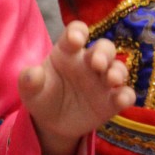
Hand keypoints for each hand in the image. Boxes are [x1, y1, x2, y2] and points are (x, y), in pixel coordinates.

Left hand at [21, 21, 134, 154]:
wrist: (51, 122)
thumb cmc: (42, 96)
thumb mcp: (30, 90)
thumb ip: (29, 80)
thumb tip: (32, 73)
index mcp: (67, 51)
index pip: (76, 32)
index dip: (78, 32)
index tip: (76, 40)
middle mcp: (88, 62)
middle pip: (104, 48)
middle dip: (104, 53)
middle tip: (98, 64)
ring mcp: (102, 81)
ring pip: (118, 68)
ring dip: (118, 72)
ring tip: (111, 80)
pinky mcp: (111, 101)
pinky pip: (125, 94)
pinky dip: (126, 96)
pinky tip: (121, 100)